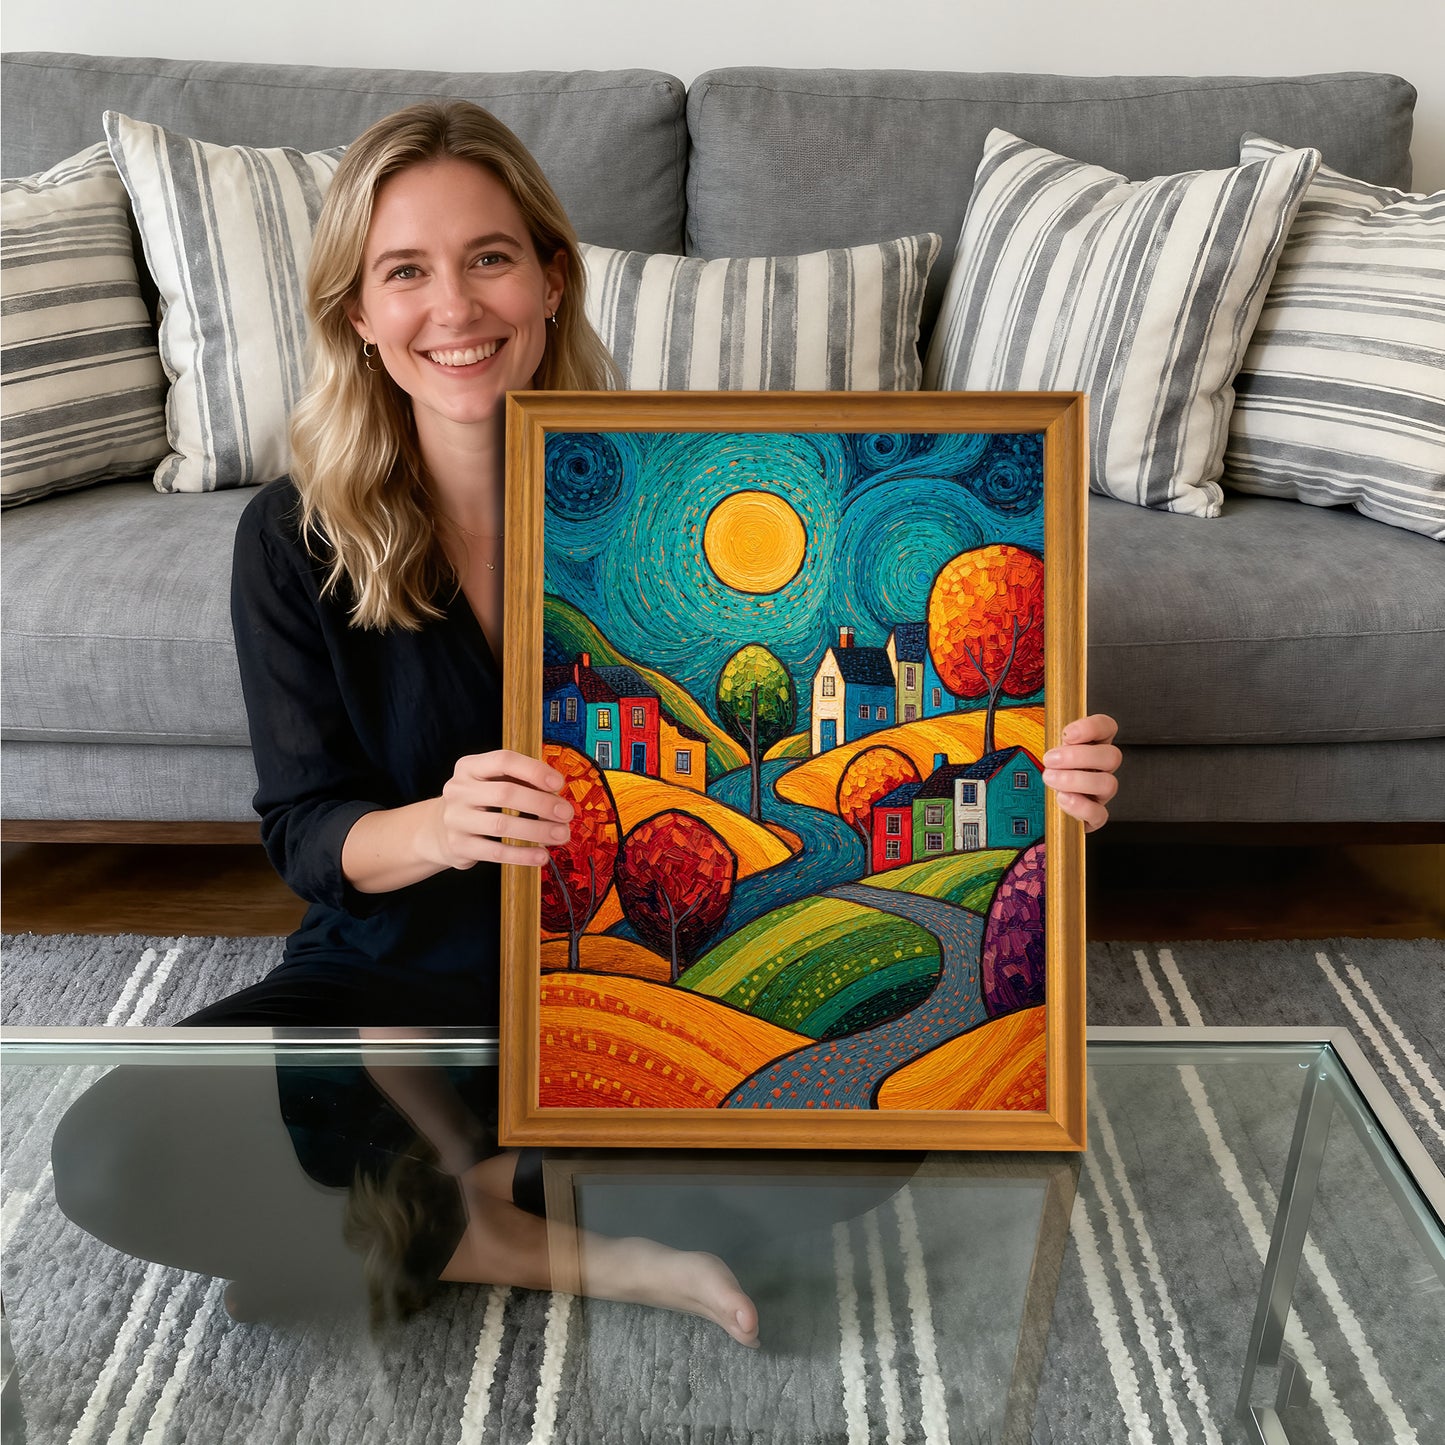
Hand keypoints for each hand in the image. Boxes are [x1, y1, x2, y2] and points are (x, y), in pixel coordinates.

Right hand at [430, 749, 572, 868]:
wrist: (439, 830)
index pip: (503, 760)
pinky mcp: (459, 846)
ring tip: (561, 835)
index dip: (534, 770)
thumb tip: (558, 794)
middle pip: (505, 793)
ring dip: (537, 830)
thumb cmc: (479, 801)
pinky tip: (542, 855)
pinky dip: (522, 855)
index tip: (559, 783)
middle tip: (567, 813)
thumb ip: (522, 782)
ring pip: (501, 824)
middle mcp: (458, 790)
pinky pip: (495, 852)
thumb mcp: (492, 782)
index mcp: (469, 767)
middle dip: (541, 804)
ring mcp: (456, 819)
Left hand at [1042, 714, 1120, 832]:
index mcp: (1091, 746)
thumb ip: (1043, 735)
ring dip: (1076, 780)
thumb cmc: (1039, 771)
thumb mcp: (1039, 748)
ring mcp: (1100, 794)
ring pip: (1108, 784)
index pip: (1106, 728)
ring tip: (1050, 779)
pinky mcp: (1093, 817)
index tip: (1067, 735)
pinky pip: (1099, 814)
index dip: (1092, 728)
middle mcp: (1101, 769)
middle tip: (1049, 759)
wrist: (1031, 805)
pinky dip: (1081, 806)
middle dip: (1079, 756)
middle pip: (1112, 756)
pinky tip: (1062, 799)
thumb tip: (1032, 723)